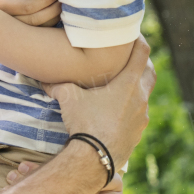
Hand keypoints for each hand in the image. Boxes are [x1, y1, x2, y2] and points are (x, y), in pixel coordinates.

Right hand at [42, 35, 153, 169]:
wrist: (94, 159)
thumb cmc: (85, 123)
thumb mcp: (69, 98)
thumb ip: (58, 84)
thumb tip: (43, 80)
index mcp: (129, 83)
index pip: (142, 53)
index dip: (138, 40)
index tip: (132, 34)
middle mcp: (141, 98)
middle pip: (150, 72)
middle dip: (142, 62)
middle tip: (129, 58)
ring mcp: (142, 117)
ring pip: (144, 95)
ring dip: (136, 87)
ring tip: (121, 86)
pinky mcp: (139, 133)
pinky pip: (139, 114)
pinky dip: (131, 108)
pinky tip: (117, 111)